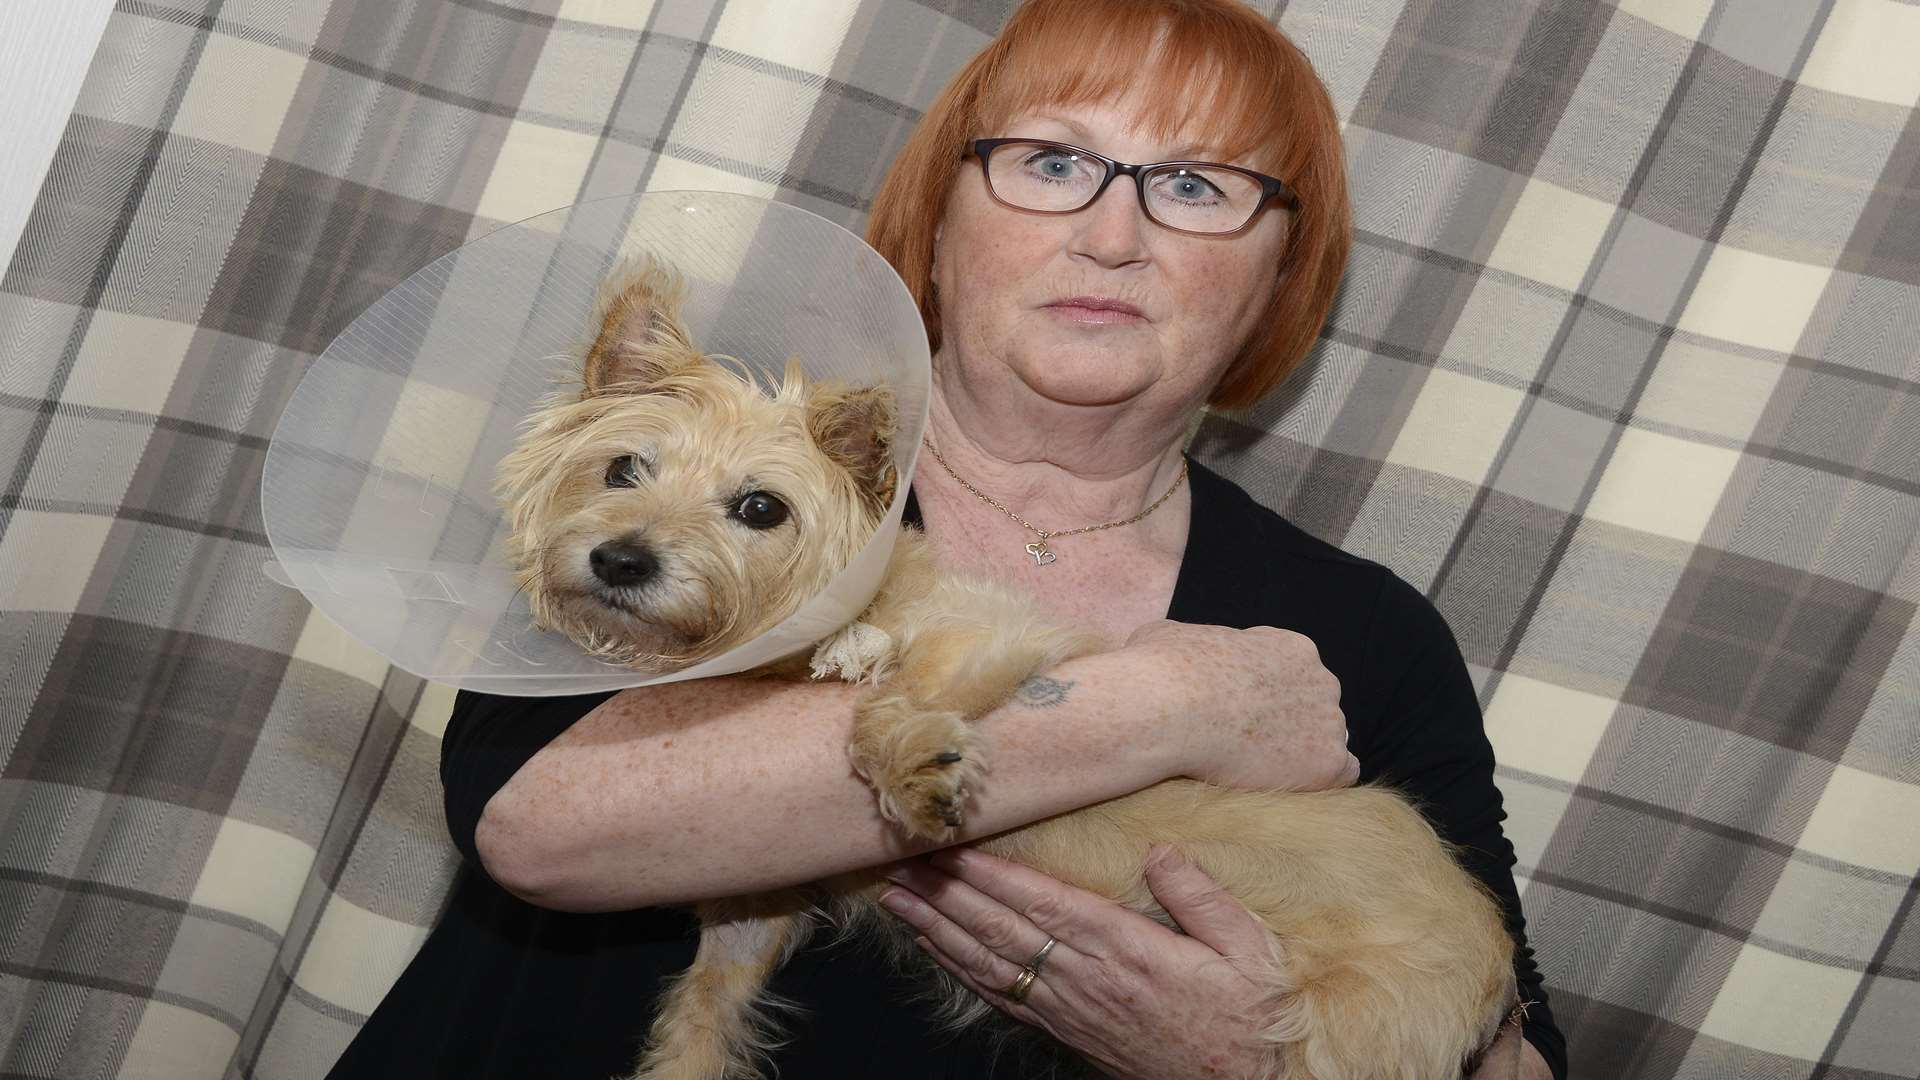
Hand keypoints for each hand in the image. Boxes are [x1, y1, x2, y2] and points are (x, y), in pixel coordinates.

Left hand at [878, 844, 1281, 1079]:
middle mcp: (1088, 980)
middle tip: (901, 861)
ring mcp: (1072, 1009)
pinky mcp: (1069, 1032)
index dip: (990, 876)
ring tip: (897, 898)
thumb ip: (1200, 896)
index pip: (1043, 905)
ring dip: (937, 929)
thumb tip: (1159, 851)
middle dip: (945, 894)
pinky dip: (962, 970)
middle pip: (1000, 930)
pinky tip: (937, 948)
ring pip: (989, 964)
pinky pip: (1002, 998)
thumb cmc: (1251, 1016)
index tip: (951, 848)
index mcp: (1128, 950)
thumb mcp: (1249, 949)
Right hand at [1122, 620, 1356, 791]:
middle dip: (1291, 723)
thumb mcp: (1168, 635)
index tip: (1243, 714)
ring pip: (1327, 740)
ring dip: (1302, 754)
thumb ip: (1188, 642)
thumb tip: (1168, 648)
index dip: (1270, 697)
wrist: (1169, 709)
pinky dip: (1319, 781)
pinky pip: (1342, 774)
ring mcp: (1329, 721)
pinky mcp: (1327, 762)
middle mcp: (1321, 680)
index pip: (1295, 674)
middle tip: (1252, 745)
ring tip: (1262, 772)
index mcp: (1292, 648)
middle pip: (1316, 707)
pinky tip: (1289, 787)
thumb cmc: (1162, 669)